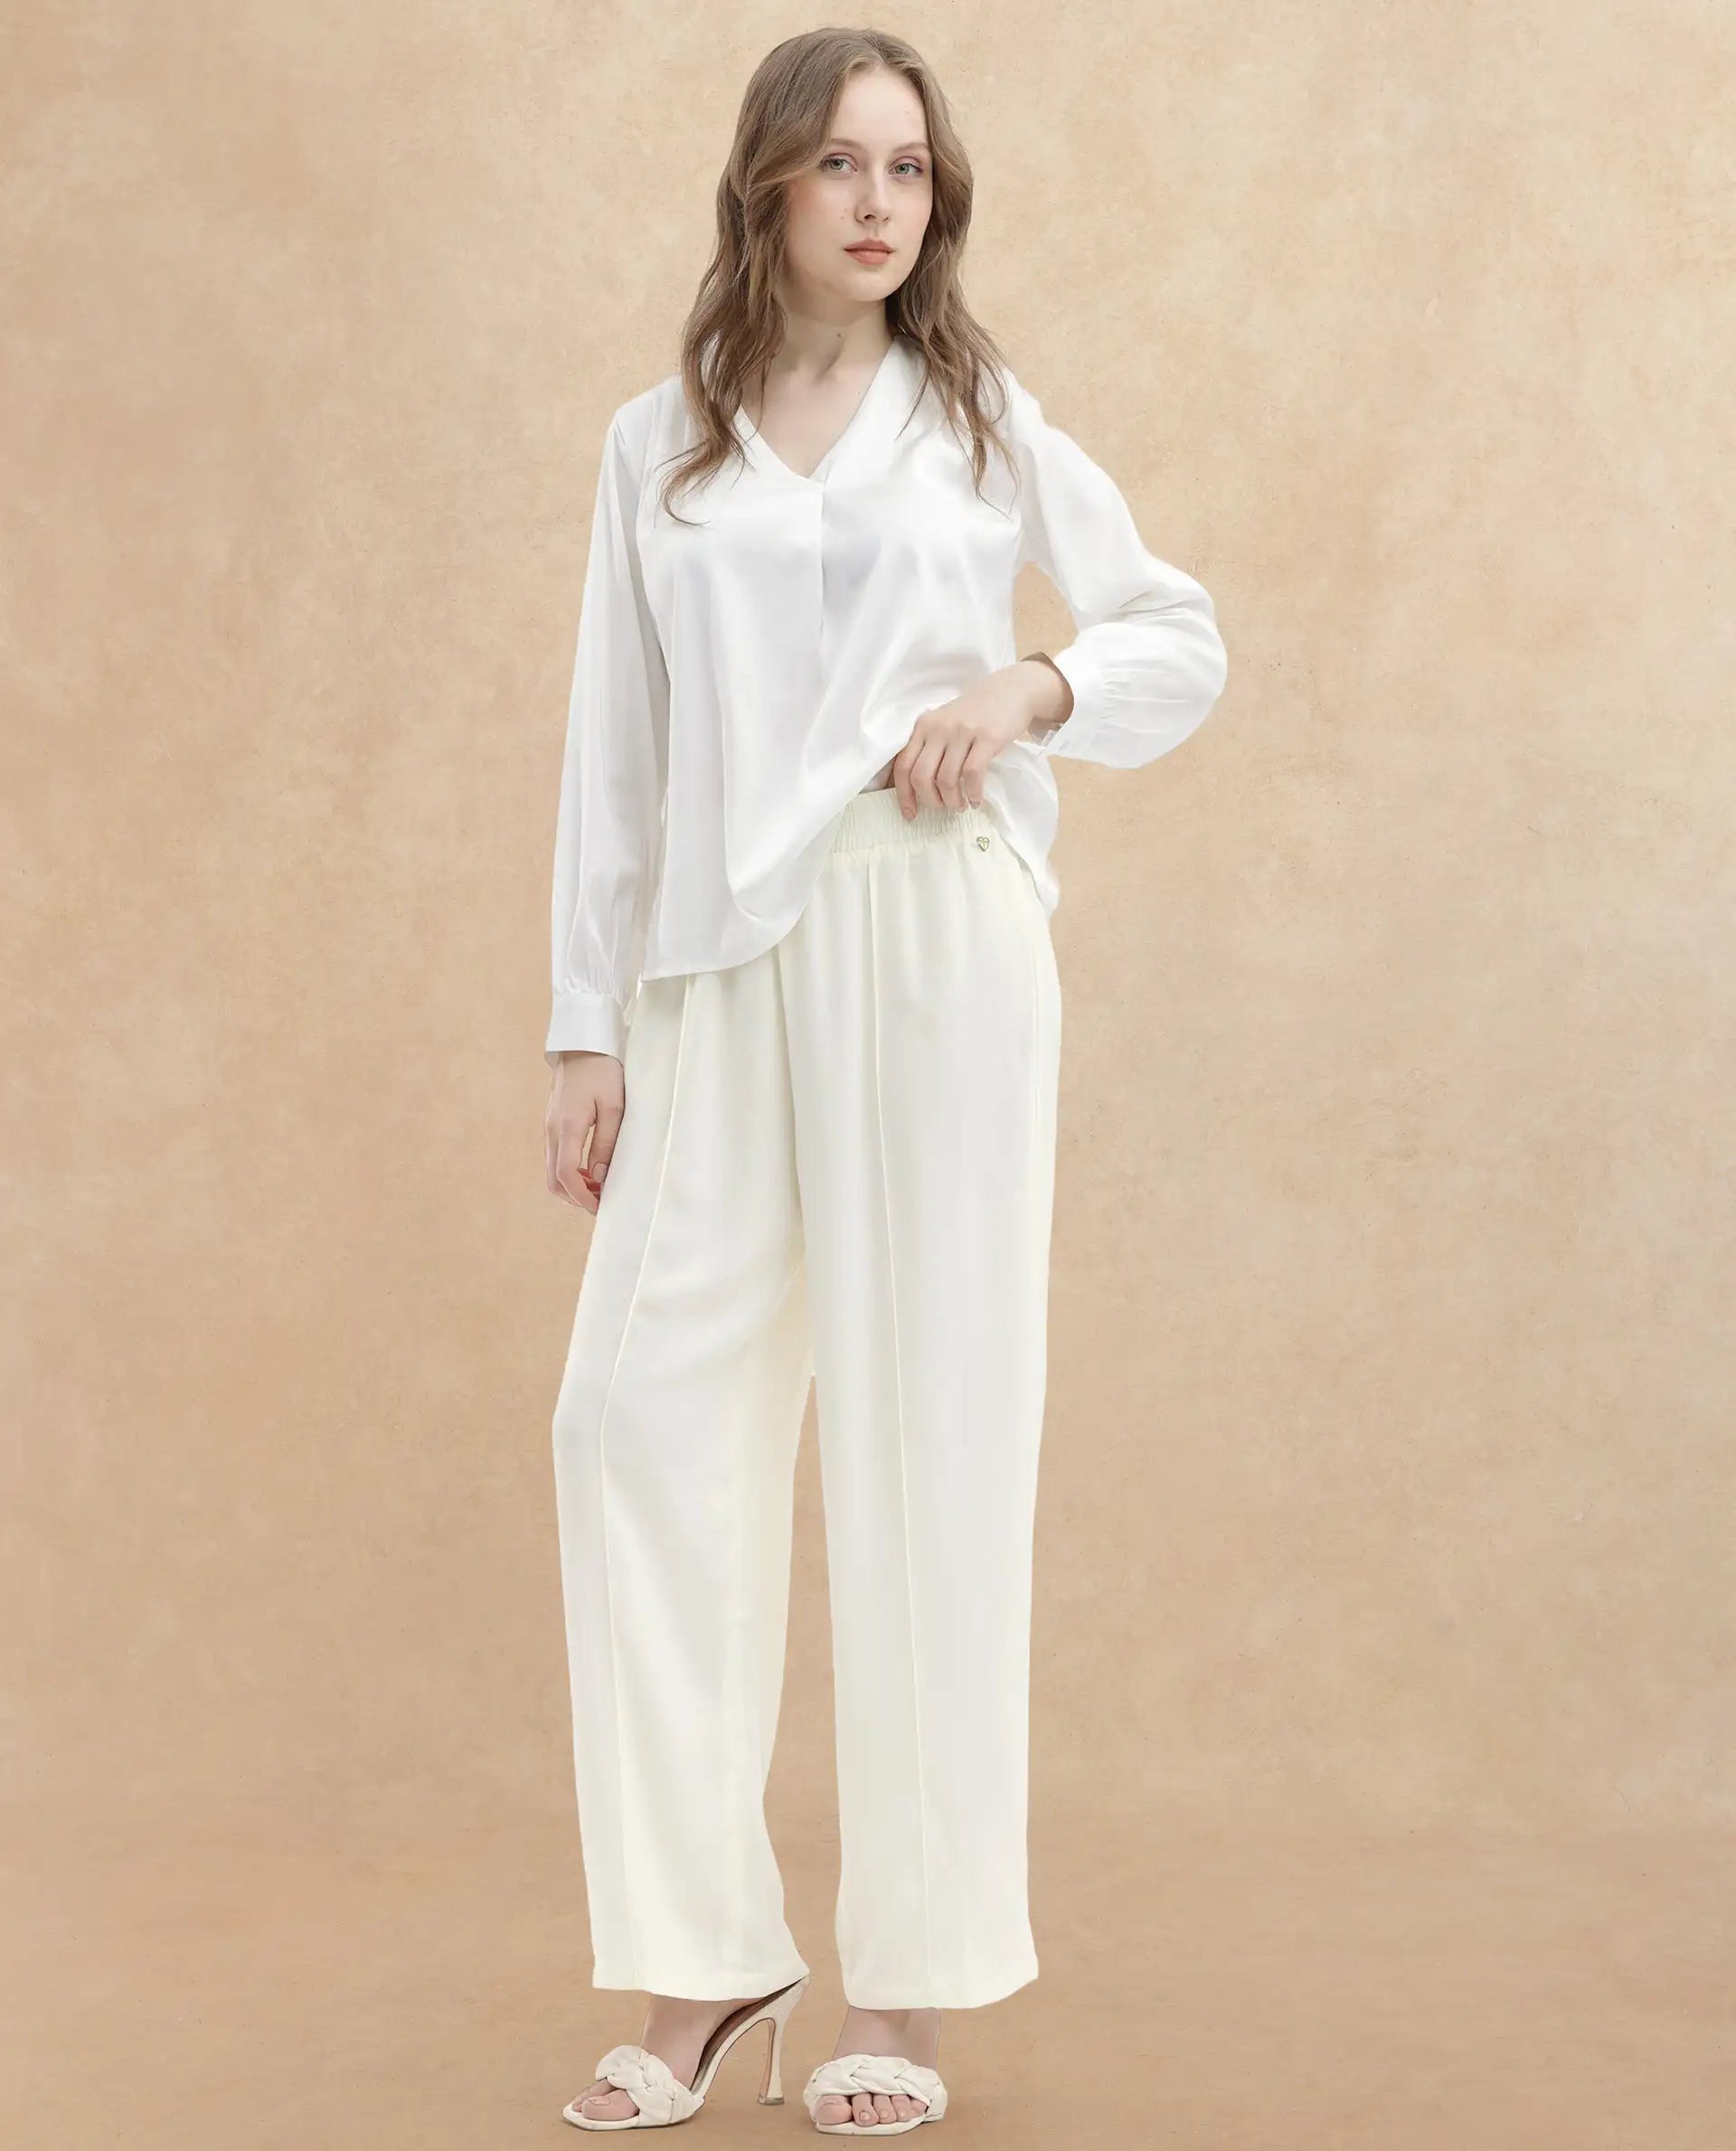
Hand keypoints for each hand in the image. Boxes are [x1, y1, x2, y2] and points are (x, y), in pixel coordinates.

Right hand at [545, 1050, 624, 1215]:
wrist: (583, 1044)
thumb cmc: (603, 1071)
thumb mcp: (614, 1107)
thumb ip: (605, 1144)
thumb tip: (599, 1177)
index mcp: (567, 1126)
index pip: (565, 1175)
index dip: (582, 1196)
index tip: (600, 1206)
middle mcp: (552, 1130)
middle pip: (553, 1179)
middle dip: (575, 1197)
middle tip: (600, 1202)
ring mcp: (549, 1126)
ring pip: (552, 1169)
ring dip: (572, 1185)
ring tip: (599, 1187)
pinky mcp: (553, 1122)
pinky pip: (555, 1156)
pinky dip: (569, 1170)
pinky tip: (590, 1168)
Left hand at [890, 658, 1071, 815]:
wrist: (1011, 690)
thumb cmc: (976, 713)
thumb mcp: (945, 723)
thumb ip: (930, 747)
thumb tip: (918, 788)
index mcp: (923, 726)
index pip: (903, 765)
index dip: (904, 795)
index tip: (911, 814)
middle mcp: (939, 728)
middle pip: (921, 776)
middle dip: (930, 800)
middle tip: (942, 807)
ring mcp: (962, 732)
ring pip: (946, 779)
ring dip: (952, 801)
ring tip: (961, 805)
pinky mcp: (987, 737)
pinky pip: (973, 774)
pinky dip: (973, 793)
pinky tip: (976, 799)